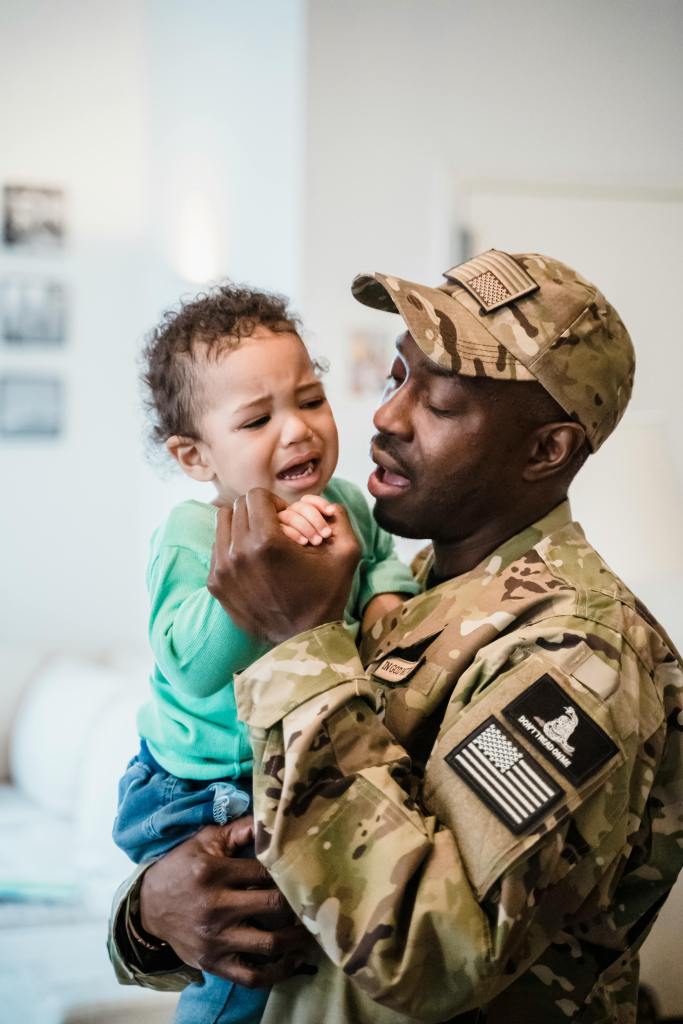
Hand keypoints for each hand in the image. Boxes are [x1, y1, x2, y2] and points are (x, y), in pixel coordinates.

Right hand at [139, 817, 309, 987]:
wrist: (149, 906)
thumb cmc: (182, 867)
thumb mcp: (205, 841)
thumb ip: (239, 830)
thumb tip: (270, 818)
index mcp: (213, 873)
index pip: (264, 871)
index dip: (288, 871)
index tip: (308, 871)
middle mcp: (215, 907)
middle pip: (272, 905)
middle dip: (299, 902)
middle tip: (318, 899)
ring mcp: (215, 938)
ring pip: (269, 943)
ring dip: (297, 939)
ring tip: (313, 930)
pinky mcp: (214, 962)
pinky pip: (252, 976)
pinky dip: (277, 973)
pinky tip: (292, 961)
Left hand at [208, 488, 360, 642]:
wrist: (302, 641)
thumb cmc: (325, 596)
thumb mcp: (346, 554)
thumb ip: (338, 517)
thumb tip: (320, 501)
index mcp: (267, 541)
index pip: (256, 495)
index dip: (275, 502)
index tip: (285, 519)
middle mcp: (238, 553)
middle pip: (238, 507)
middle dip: (258, 512)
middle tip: (275, 529)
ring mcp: (222, 570)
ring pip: (222, 524)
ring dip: (241, 526)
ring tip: (260, 542)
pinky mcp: (215, 584)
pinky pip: (217, 548)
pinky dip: (232, 547)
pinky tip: (252, 562)